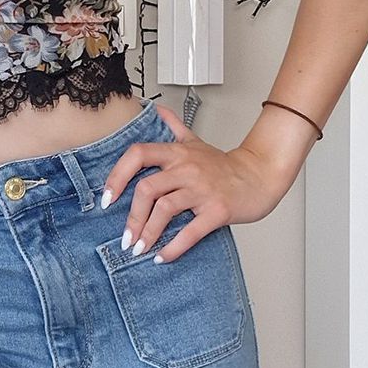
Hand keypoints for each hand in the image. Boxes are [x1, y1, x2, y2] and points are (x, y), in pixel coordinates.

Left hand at [101, 103, 290, 262]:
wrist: (260, 176)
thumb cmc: (225, 165)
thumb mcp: (196, 141)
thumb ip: (173, 126)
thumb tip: (155, 110)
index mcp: (177, 152)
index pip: (138, 154)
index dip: (117, 175)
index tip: (107, 198)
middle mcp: (187, 168)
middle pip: (147, 188)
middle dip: (132, 217)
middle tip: (125, 238)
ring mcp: (202, 189)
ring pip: (165, 210)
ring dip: (148, 234)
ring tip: (139, 249)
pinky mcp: (217, 210)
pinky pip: (190, 231)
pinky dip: (173, 248)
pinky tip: (163, 257)